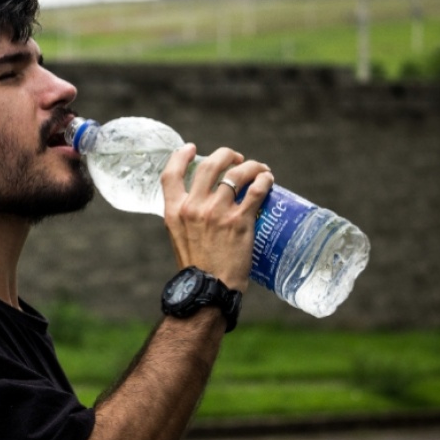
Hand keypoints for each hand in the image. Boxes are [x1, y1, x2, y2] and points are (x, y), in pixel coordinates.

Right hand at [161, 144, 273, 291]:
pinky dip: (264, 180)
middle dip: (225, 155)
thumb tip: (200, 204)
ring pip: (236, 173)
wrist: (208, 291)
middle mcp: (194, 207)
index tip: (191, 148)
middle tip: (236, 159)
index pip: (170, 174)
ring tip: (259, 169)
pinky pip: (256, 190)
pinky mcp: (240, 221)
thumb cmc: (196, 268)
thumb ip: (186, 217)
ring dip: (251, 166)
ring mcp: (217, 212)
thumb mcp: (179, 237)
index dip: (180, 155)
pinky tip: (268, 180)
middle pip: (209, 165)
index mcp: (174, 211)